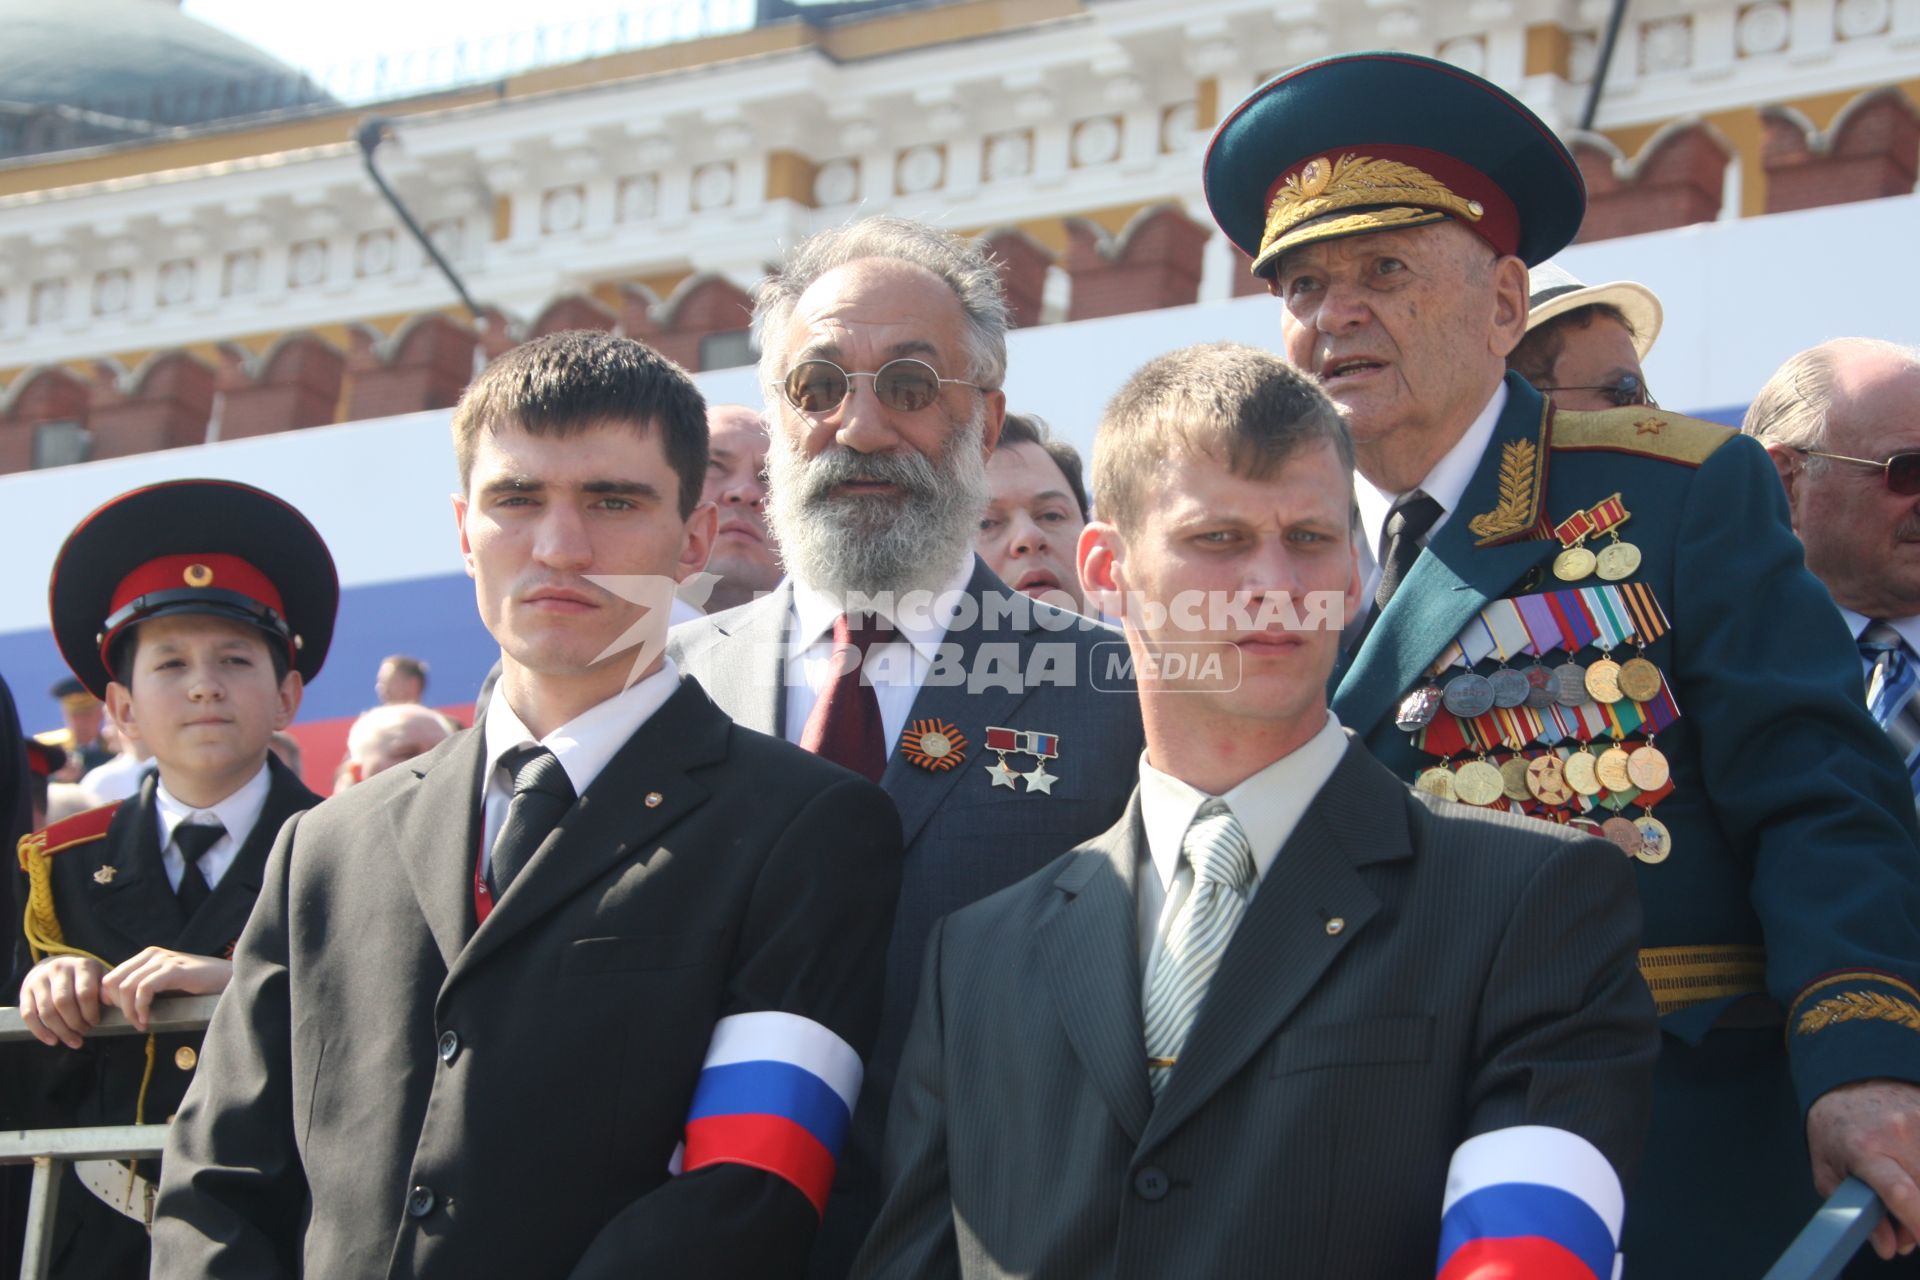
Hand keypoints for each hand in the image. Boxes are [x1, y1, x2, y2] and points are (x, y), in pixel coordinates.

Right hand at [18, 955, 106, 1048]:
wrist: (55, 966)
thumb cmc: (84, 978)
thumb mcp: (99, 977)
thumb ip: (106, 989)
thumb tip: (110, 1001)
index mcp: (81, 965)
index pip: (85, 993)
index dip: (90, 1013)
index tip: (95, 1023)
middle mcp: (59, 969)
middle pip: (63, 1003)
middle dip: (75, 1023)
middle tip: (83, 1032)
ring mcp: (39, 979)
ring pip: (47, 1011)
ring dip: (60, 1031)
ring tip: (73, 1040)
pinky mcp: (25, 991)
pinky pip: (28, 1015)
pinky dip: (40, 1031)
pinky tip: (53, 1041)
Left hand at [100, 948, 232, 1032]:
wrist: (228, 978)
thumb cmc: (198, 984)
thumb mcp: (165, 983)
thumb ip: (143, 987)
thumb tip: (112, 1002)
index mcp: (146, 956)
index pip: (110, 977)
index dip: (111, 1000)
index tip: (125, 1016)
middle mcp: (151, 954)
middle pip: (113, 982)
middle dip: (118, 1007)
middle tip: (134, 1022)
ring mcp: (163, 960)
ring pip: (126, 987)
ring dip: (129, 1011)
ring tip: (141, 1024)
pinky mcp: (174, 969)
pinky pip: (144, 988)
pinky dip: (141, 1007)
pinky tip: (147, 1019)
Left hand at [1808, 1078, 1919, 1258]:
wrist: (1848, 1083)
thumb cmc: (1834, 1131)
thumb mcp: (1828, 1171)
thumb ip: (1854, 1212)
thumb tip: (1888, 1247)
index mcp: (1863, 1148)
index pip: (1898, 1192)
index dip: (1916, 1222)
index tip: (1918, 1240)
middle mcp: (1897, 1133)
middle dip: (1919, 1221)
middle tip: (1903, 1230)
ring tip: (1907, 1199)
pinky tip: (1914, 1176)